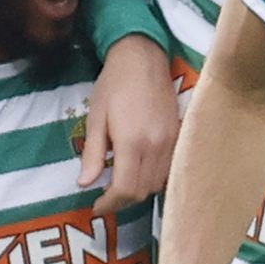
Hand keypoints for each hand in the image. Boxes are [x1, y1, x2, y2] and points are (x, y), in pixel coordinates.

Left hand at [82, 38, 178, 216]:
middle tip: (105, 199)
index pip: (125, 189)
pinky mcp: (179, 136)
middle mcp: (156, 146)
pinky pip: (168, 170)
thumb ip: (93, 154)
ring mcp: (171, 142)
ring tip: (120, 186)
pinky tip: (138, 172)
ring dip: (138, 191)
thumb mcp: (96, 118)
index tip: (96, 206)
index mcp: (132, 142)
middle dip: (122, 202)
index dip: (110, 204)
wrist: (143, 57)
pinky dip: (152, 179)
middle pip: (142, 192)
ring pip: (157, 184)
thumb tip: (85, 184)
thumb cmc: (114, 84)